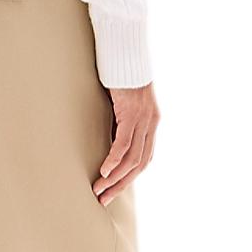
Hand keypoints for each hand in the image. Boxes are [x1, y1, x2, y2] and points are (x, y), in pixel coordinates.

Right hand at [95, 83, 158, 204]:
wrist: (126, 51)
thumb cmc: (121, 75)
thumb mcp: (125, 102)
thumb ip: (123, 120)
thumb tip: (110, 136)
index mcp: (151, 124)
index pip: (144, 159)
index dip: (129, 177)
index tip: (113, 190)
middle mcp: (151, 124)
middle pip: (140, 164)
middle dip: (121, 185)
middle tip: (104, 199)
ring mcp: (143, 119)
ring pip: (132, 158)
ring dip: (115, 178)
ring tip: (99, 190)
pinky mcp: (132, 113)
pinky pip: (123, 143)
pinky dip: (114, 160)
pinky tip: (104, 171)